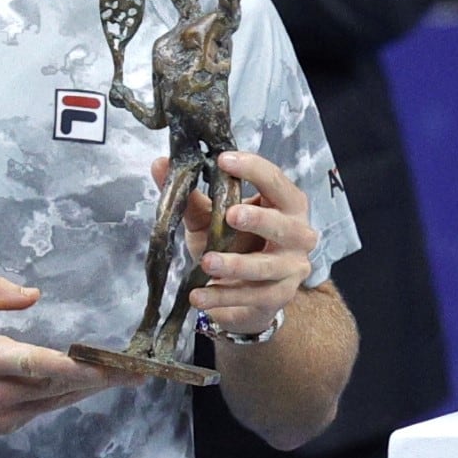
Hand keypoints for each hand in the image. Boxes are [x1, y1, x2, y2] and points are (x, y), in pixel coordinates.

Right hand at [0, 279, 128, 445]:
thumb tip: (33, 295)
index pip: (42, 366)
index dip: (82, 368)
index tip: (116, 364)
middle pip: (60, 389)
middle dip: (102, 380)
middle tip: (139, 371)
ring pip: (54, 404)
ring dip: (88, 390)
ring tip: (124, 377)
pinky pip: (39, 412)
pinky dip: (61, 398)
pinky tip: (83, 385)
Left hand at [179, 150, 320, 342]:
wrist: (244, 293)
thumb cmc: (233, 244)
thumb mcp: (210, 219)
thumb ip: (190, 195)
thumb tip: (159, 164)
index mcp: (285, 204)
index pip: (275, 181)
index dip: (253, 169)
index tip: (224, 160)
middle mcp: (298, 234)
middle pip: (285, 224)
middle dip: (259, 220)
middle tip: (230, 215)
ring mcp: (291, 268)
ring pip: (267, 266)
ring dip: (236, 264)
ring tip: (207, 262)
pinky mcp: (279, 297)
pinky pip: (252, 297)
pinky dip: (223, 297)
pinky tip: (199, 297)